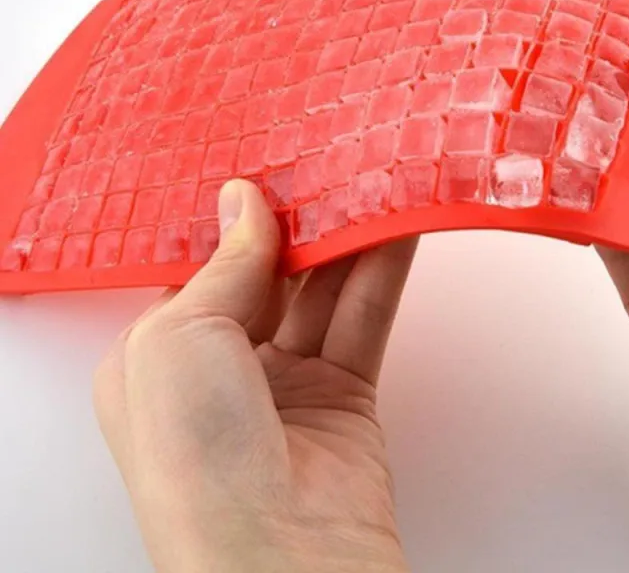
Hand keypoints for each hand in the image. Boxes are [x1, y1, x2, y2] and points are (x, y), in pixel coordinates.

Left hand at [93, 180, 415, 572]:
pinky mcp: (344, 396)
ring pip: (320, 294)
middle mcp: (219, 373)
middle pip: (266, 278)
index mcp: (158, 361)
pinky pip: (362, 320)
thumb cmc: (197, 460)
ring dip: (346, 241)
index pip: (198, 272)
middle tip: (324, 169)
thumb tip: (242, 201)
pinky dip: (380, 273)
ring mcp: (285, 386)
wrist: (281, 559)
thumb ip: (223, 265)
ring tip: (369, 185)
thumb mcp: (178, 339)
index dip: (230, 222)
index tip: (263, 172)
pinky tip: (396, 229)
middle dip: (295, 225)